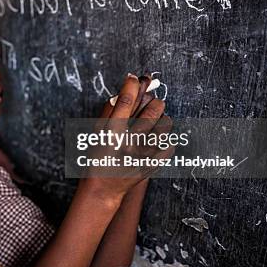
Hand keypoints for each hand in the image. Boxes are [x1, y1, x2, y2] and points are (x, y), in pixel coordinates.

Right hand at [81, 73, 174, 206]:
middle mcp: (128, 143)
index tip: (136, 77)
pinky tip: (157, 140)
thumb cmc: (98, 157)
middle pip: (152, 111)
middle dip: (155, 101)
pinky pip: (170, 145)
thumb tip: (124, 91)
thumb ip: (109, 112)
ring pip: (165, 126)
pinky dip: (166, 139)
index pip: (126, 101)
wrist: (103, 188)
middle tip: (153, 102)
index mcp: (112, 133)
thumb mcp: (96, 133)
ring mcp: (143, 156)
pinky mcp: (153, 166)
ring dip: (163, 119)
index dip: (133, 84)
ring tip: (157, 121)